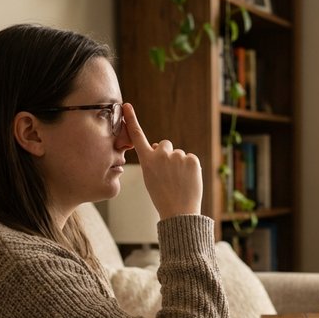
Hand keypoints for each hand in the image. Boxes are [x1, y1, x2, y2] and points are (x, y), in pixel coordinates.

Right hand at [122, 103, 202, 219]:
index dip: (132, 120)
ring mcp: (177, 156)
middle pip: (165, 144)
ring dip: (180, 164)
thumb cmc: (162, 197)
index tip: (126, 105)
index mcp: (147, 160)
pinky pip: (191, 159)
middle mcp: (161, 155)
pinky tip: (188, 180)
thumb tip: (158, 146)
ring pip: (179, 155)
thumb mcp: (150, 178)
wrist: (178, 212)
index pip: (137, 136)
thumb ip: (153, 160)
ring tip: (179, 182)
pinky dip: (191, 168)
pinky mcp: (192, 160)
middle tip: (169, 174)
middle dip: (167, 154)